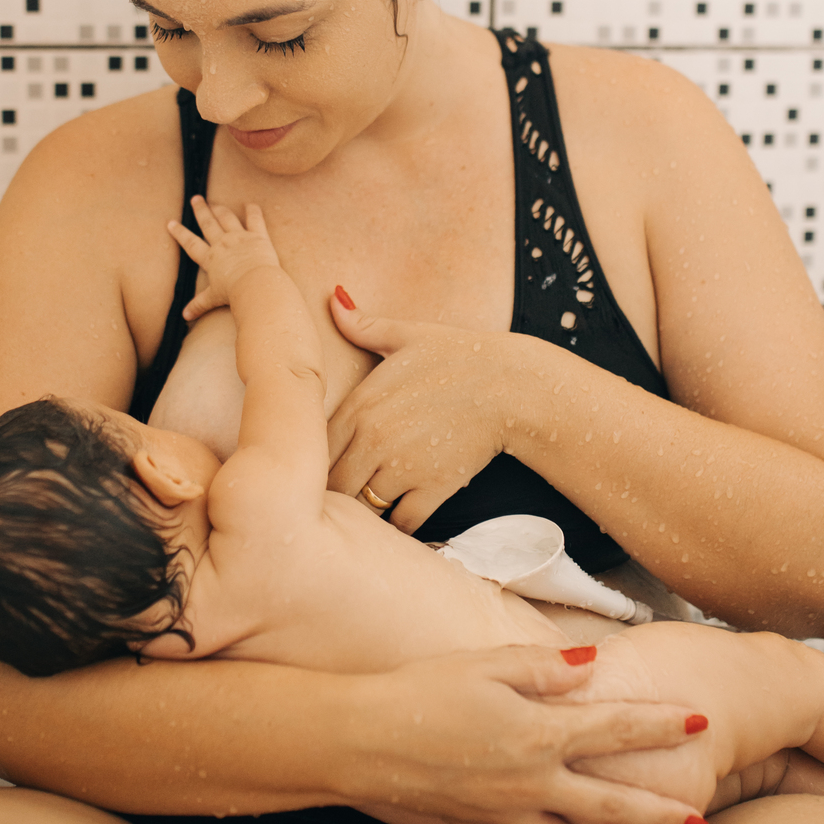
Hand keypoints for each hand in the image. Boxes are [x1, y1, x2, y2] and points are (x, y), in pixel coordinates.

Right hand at [170, 198, 281, 323]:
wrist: (255, 285)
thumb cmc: (234, 293)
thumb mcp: (213, 299)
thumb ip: (199, 305)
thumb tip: (185, 317)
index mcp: (210, 258)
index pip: (191, 243)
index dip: (179, 233)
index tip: (171, 223)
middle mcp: (222, 244)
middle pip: (208, 223)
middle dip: (201, 210)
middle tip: (195, 199)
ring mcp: (240, 237)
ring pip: (227, 218)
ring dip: (220, 208)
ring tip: (215, 202)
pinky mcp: (258, 236)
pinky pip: (255, 219)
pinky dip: (253, 210)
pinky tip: (250, 204)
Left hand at [326, 293, 516, 532]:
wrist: (513, 385)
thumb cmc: (460, 355)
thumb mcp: (408, 333)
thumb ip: (364, 324)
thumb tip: (333, 297)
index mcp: (359, 404)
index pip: (311, 447)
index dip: (310, 460)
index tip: (319, 466)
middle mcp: (373, 439)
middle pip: (330, 484)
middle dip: (332, 492)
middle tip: (340, 495)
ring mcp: (403, 467)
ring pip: (361, 508)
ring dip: (363, 511)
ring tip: (367, 508)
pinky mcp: (434, 489)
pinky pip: (401, 524)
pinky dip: (398, 526)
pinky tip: (401, 514)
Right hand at [345, 644, 706, 823]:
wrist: (361, 741)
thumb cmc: (423, 691)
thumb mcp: (486, 664)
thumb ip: (544, 667)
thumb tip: (593, 663)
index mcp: (540, 733)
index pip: (616, 727)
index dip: (662, 724)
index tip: (700, 722)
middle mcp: (532, 782)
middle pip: (611, 806)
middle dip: (660, 818)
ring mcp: (505, 813)